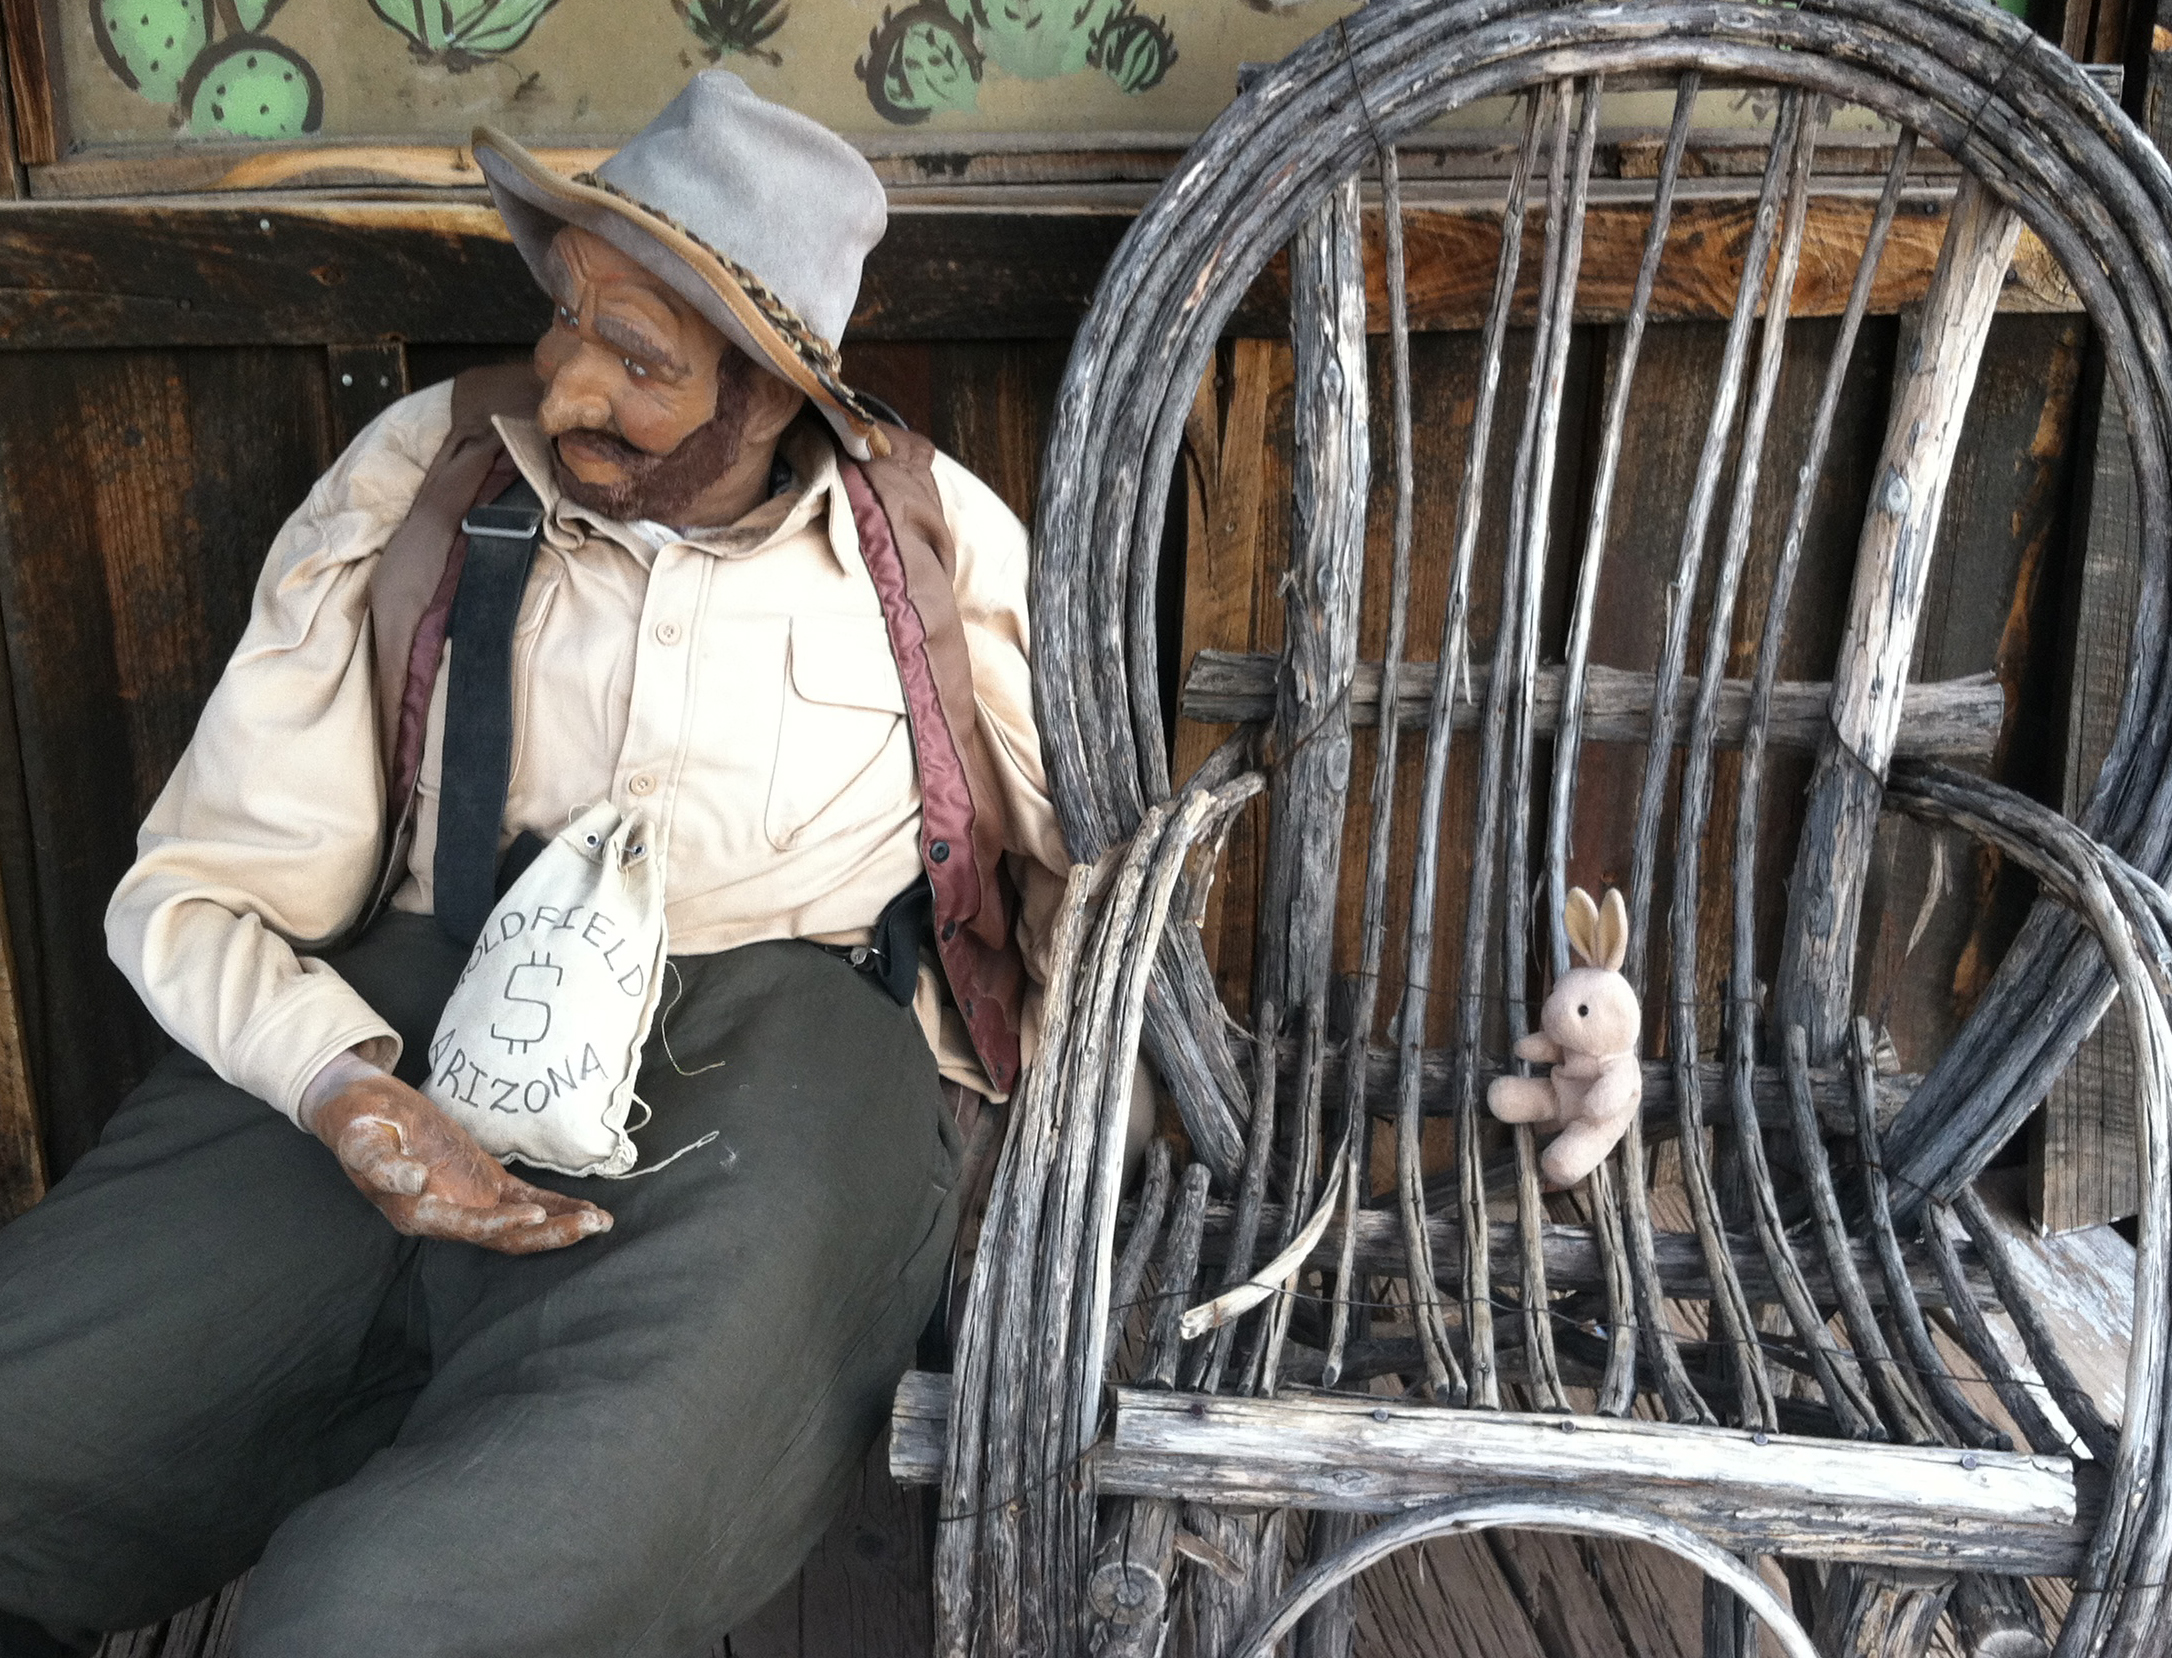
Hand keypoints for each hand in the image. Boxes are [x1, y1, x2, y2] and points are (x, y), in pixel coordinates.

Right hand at [306, 1073, 611, 1253]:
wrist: (362, 1109)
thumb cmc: (358, 1123)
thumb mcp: (360, 1139)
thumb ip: (381, 1164)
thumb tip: (415, 1182)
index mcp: (416, 1212)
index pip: (464, 1226)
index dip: (497, 1224)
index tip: (531, 1215)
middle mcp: (447, 1215)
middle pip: (505, 1236)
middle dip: (549, 1234)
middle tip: (592, 1225)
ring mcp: (469, 1200)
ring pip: (520, 1224)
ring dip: (560, 1225)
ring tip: (602, 1222)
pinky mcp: (484, 1182)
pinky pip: (525, 1198)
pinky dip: (556, 1206)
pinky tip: (587, 1210)